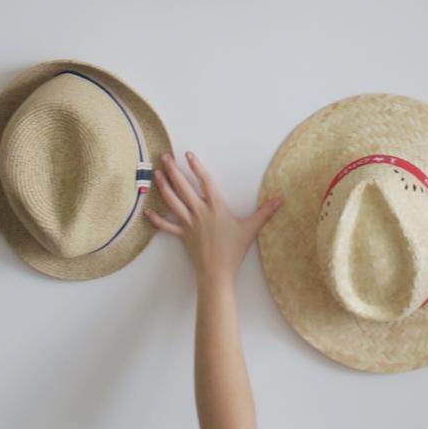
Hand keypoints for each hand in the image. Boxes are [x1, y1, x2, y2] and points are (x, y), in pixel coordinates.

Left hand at [148, 152, 280, 286]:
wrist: (217, 273)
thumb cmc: (233, 251)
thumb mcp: (250, 229)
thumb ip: (265, 213)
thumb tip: (280, 199)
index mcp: (215, 207)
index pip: (205, 181)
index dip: (197, 167)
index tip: (188, 154)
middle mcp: (199, 211)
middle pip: (183, 187)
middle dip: (173, 170)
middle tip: (164, 156)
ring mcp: (188, 223)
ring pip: (172, 201)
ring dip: (164, 186)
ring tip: (157, 173)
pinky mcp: (182, 235)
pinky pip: (166, 226)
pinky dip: (156, 219)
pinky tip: (147, 211)